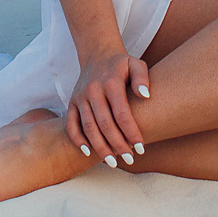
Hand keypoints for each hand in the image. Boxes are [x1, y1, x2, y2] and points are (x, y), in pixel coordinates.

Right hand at [66, 48, 149, 166]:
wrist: (97, 54)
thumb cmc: (121, 64)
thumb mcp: (136, 64)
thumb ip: (142, 78)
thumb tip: (146, 96)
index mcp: (111, 82)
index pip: (122, 113)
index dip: (131, 132)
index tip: (142, 148)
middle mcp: (93, 90)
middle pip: (105, 124)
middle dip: (117, 144)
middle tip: (130, 159)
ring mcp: (80, 97)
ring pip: (88, 127)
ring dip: (100, 147)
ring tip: (112, 162)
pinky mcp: (72, 102)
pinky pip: (71, 124)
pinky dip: (77, 139)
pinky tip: (88, 152)